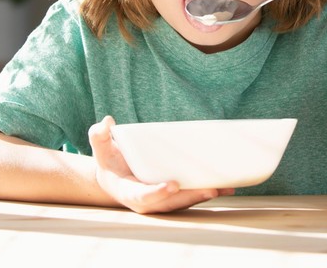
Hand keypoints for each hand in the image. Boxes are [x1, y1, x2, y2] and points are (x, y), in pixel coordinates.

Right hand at [88, 116, 233, 213]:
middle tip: (210, 189)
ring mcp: (161, 201)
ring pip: (184, 203)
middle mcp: (147, 201)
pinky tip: (227, 186)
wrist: (114, 176)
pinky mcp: (172, 198)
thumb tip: (106, 123)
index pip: (142, 197)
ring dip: (204, 196)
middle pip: (170, 204)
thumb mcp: (101, 147)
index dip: (156, 193)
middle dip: (190, 197)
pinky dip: (207, 192)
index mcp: (128, 191)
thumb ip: (99, 136)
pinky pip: (190, 197)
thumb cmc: (109, 160)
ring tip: (225, 187)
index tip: (171, 185)